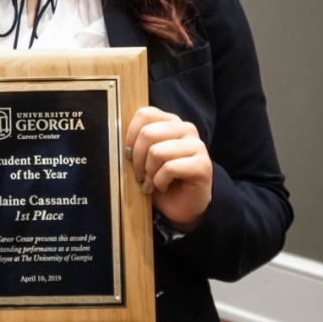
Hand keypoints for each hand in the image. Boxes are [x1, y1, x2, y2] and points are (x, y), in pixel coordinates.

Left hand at [125, 106, 211, 231]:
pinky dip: (160, 182)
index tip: (129, 155)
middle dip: (138, 159)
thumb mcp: (144, 157)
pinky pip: (169, 168)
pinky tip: (163, 187)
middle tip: (140, 174)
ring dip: (149, 173)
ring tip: (151, 183)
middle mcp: (186, 129)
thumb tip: (119, 139)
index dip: (131, 136)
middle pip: (148, 133)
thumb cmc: (161, 179)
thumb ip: (137, 143)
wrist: (182, 206)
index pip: (144, 114)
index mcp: (171, 122)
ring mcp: (197, 146)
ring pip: (157, 152)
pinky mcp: (203, 165)